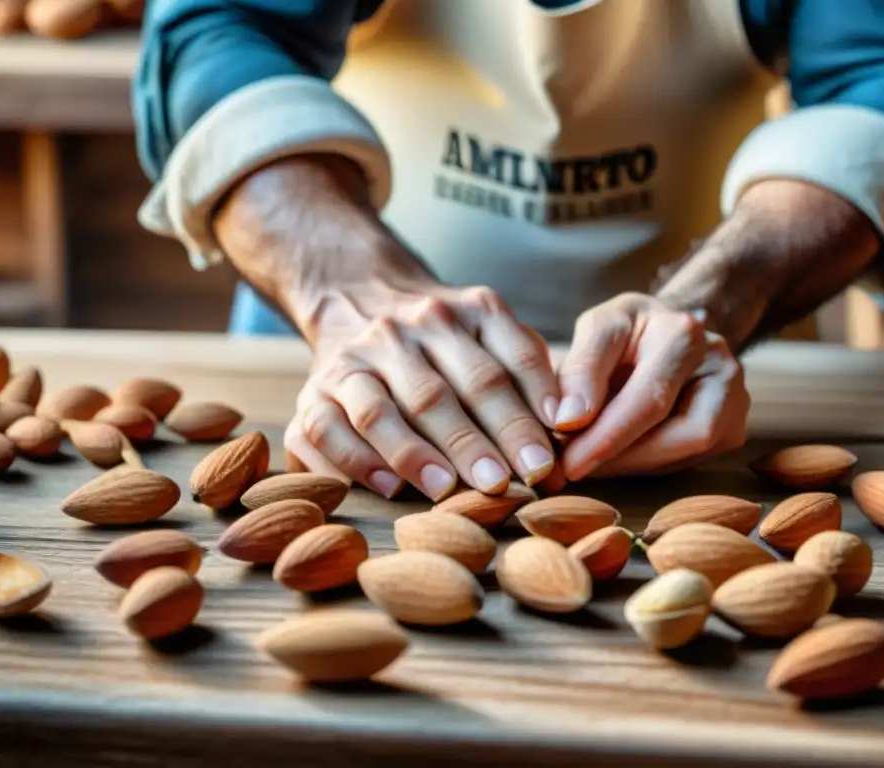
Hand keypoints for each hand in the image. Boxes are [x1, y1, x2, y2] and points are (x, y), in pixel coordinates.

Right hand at [284, 283, 560, 500]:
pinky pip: (326, 428)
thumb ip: (532, 375)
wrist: (357, 297)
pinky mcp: (313, 390)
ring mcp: (355, 358)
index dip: (527, 414)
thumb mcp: (497, 335)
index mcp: (467, 312)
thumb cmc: (449, 342)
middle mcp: (406, 329)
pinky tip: (389, 486)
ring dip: (415, 453)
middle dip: (475, 441)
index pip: (505, 363)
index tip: (546, 462)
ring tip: (447, 489)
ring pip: (381, 410)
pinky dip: (357, 460)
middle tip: (502, 483)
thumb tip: (570, 429)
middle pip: (444, 391)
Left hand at [553, 293, 748, 478]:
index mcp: (685, 335)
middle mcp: (722, 367)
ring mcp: (735, 401)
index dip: (606, 437)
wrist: (670, 332)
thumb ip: (580, 369)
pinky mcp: (732, 429)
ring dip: (634, 464)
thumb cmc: (630, 333)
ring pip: (689, 453)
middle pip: (682, 434)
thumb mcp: (598, 330)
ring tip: (591, 459)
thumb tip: (568, 420)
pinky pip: (690, 460)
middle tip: (574, 467)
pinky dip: (648, 463)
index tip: (566, 462)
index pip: (649, 399)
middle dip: (621, 457)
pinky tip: (619, 454)